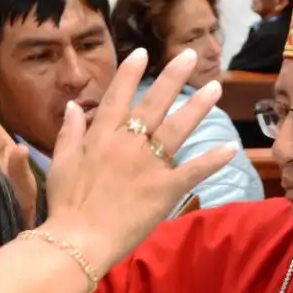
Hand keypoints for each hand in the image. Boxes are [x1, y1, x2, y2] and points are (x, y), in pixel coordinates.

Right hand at [42, 48, 231, 274]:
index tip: (143, 53)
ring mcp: (149, 165)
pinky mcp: (165, 189)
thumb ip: (69, 132)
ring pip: (177, 128)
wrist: (78, 239)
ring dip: (198, 106)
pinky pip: (194, 170)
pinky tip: (231, 147)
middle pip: (154, 103)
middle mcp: (128, 143)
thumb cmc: (66, 204)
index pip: (118, 96)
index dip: (130, 73)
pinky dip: (213, 159)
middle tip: (191, 55)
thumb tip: (73, 106)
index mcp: (102, 136)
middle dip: (174, 77)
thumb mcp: (61, 163)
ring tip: (215, 87)